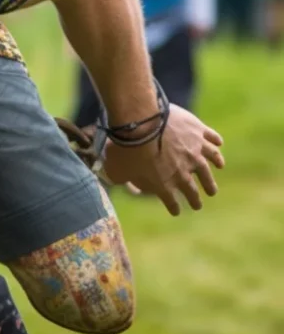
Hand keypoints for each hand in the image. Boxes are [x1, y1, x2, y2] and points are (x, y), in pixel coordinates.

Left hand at [101, 104, 223, 214]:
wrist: (140, 122)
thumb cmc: (125, 147)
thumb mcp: (115, 168)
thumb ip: (118, 178)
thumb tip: (116, 181)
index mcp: (163, 183)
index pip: (171, 201)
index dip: (173, 207)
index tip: (176, 211)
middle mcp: (183, 171)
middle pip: (192, 189)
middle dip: (196, 198)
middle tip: (198, 204)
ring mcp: (193, 151)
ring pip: (207, 167)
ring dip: (210, 178)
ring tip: (213, 186)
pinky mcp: (197, 131)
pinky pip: (211, 138)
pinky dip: (215, 143)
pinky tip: (218, 145)